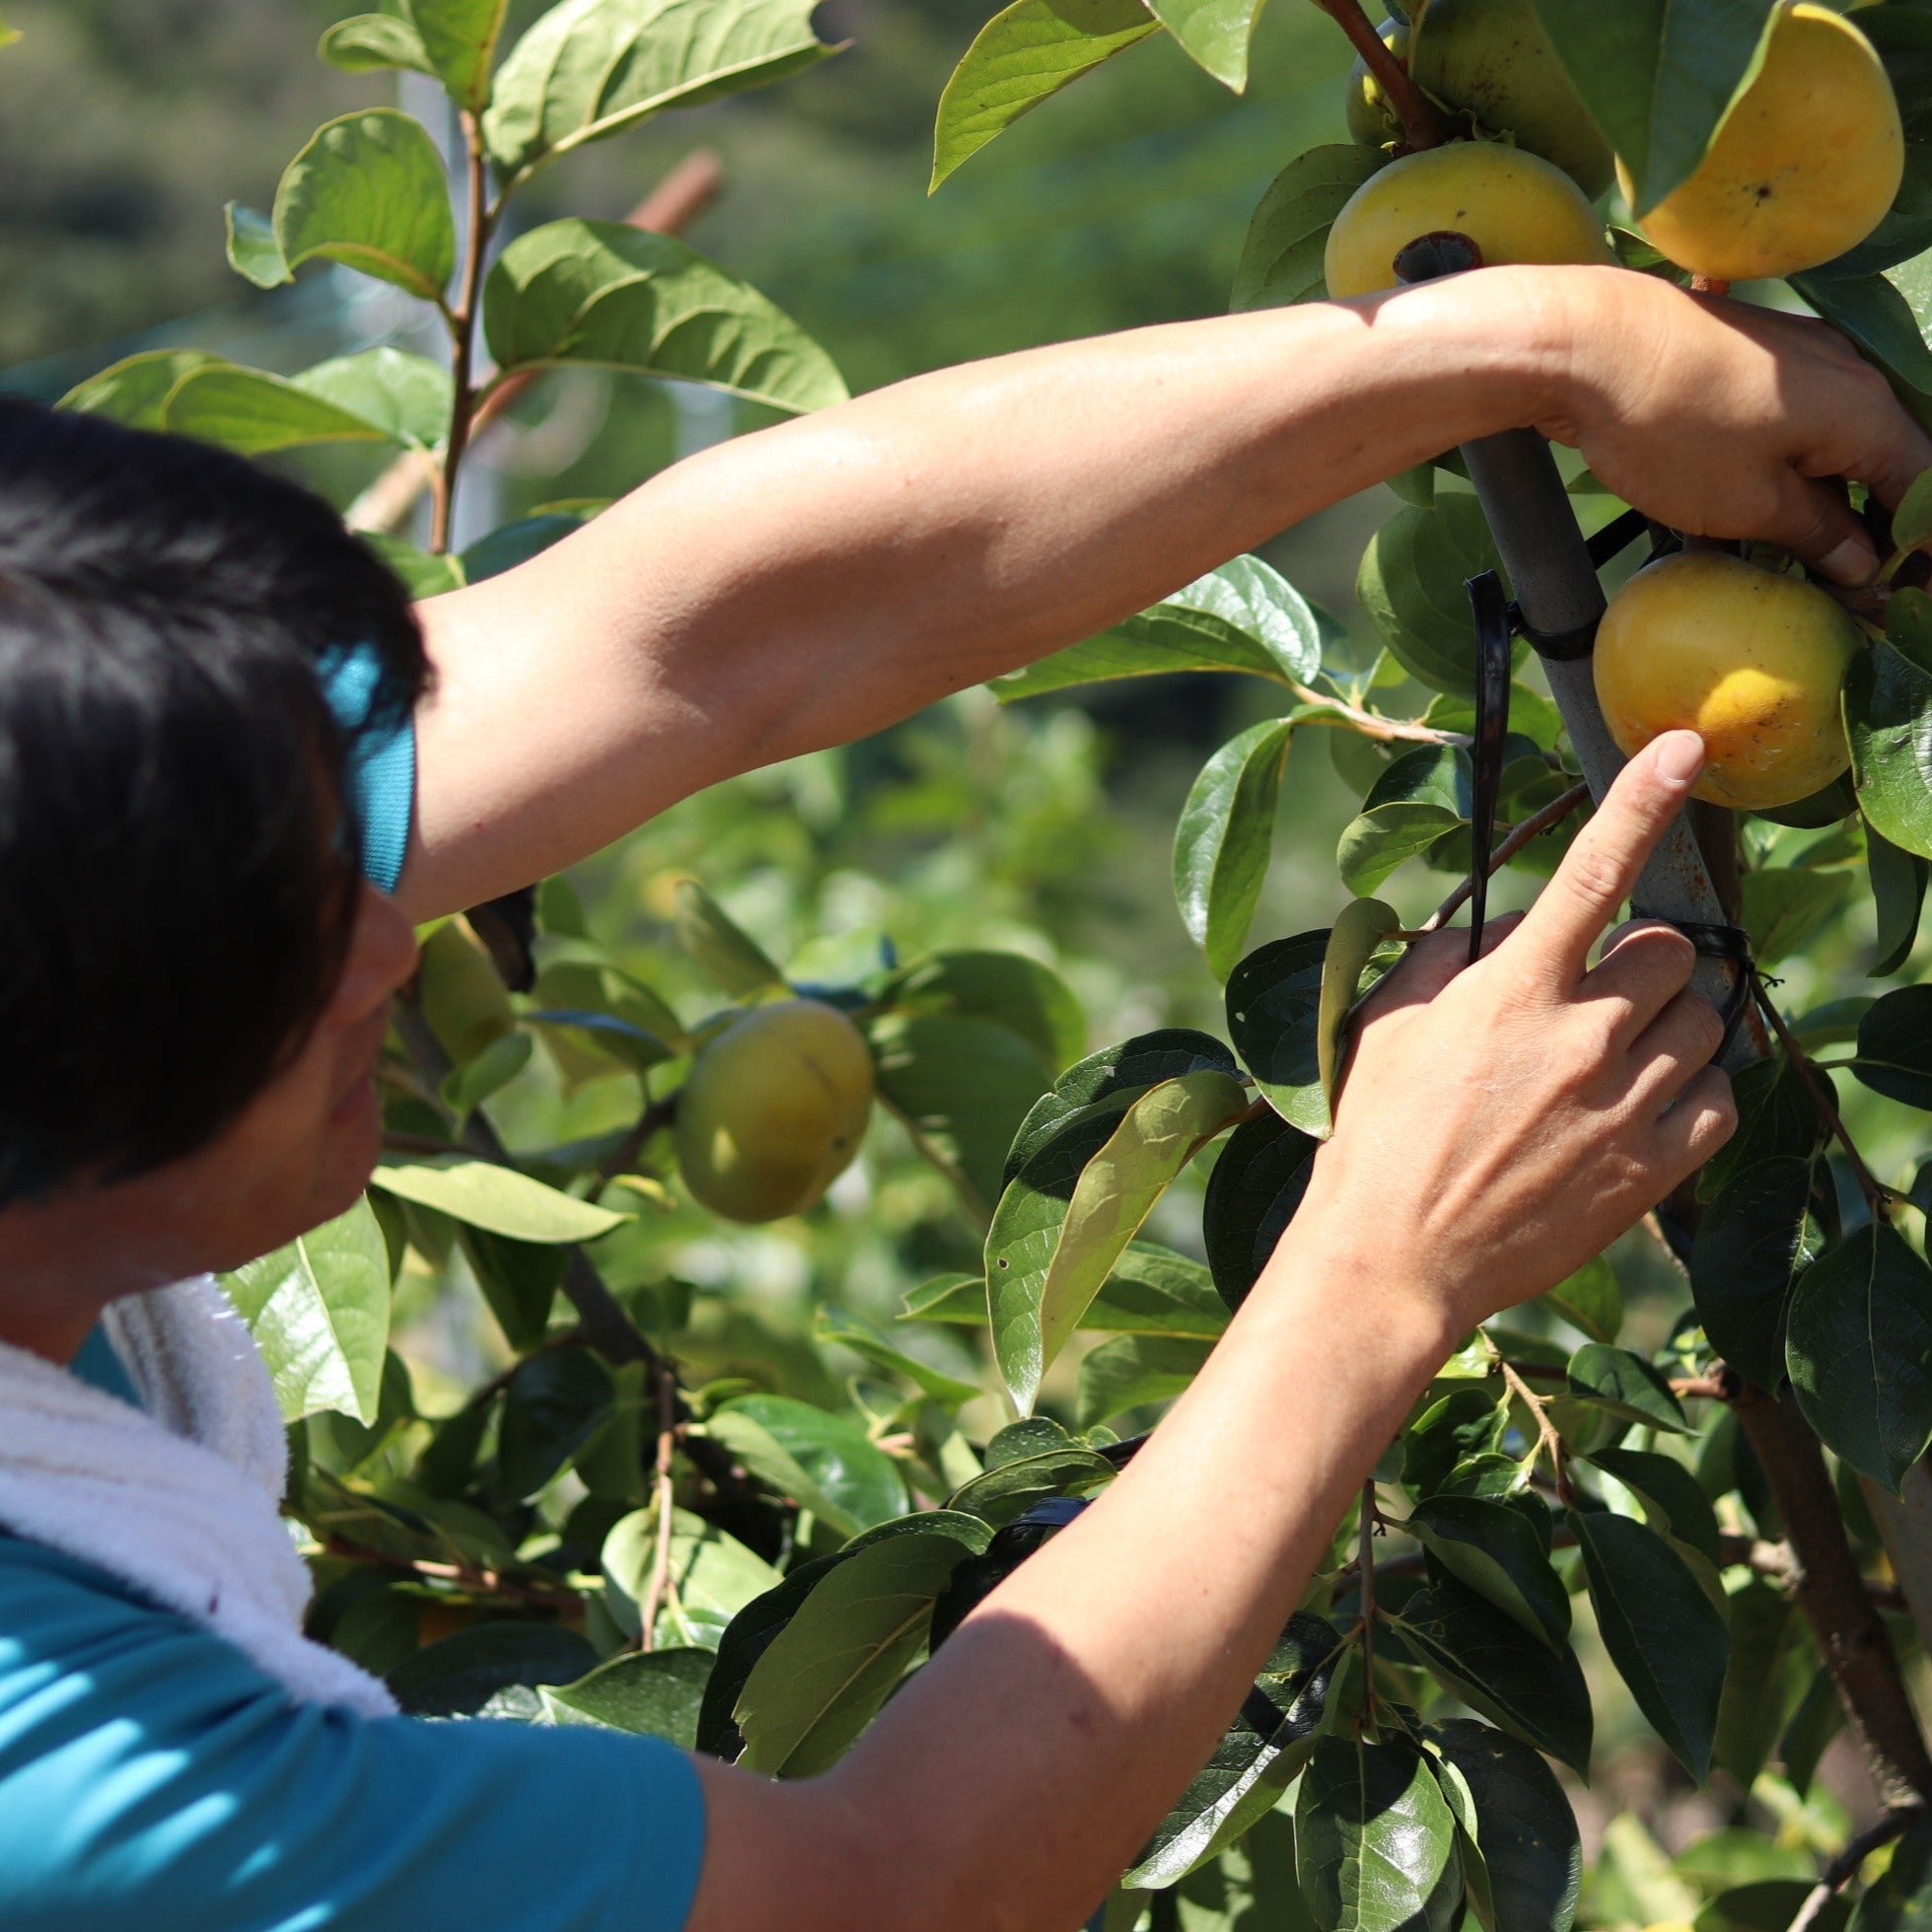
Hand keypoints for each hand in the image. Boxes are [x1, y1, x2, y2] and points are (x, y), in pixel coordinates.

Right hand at [1289, 729, 1736, 1338]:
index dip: (1643, 798)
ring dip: (1670, 1022)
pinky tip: (1640, 1103)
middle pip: (1675, 949)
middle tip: (1595, 996)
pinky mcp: (1656, 1169)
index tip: (1683, 746)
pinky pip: (1720, 1095)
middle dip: (1643, 959)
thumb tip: (1509, 926)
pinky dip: (1693, 1087)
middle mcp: (1583, 1037)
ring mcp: (1627, 1105)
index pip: (1592, 871)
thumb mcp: (1389, 1024)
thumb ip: (1453, 955)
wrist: (1395, 1260)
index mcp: (1514, 992)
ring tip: (1612, 1058)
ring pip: (1707, 1019)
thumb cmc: (1377, 1136)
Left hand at [1531, 265, 1931, 584]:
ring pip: (1828, 444)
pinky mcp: (1747, 359)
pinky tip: (1744, 513)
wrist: (1586, 343)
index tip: (1908, 590)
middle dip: (1868, 527)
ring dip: (1817, 503)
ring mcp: (1795, 359)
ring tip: (1790, 559)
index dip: (1919, 544)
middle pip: (1879, 461)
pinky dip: (1778, 472)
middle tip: (1846, 588)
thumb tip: (1861, 562)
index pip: (1921, 483)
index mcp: (1864, 409)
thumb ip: (1815, 532)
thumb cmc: (1670, 429)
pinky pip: (1785, 424)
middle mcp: (1845, 372)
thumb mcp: (1748, 503)